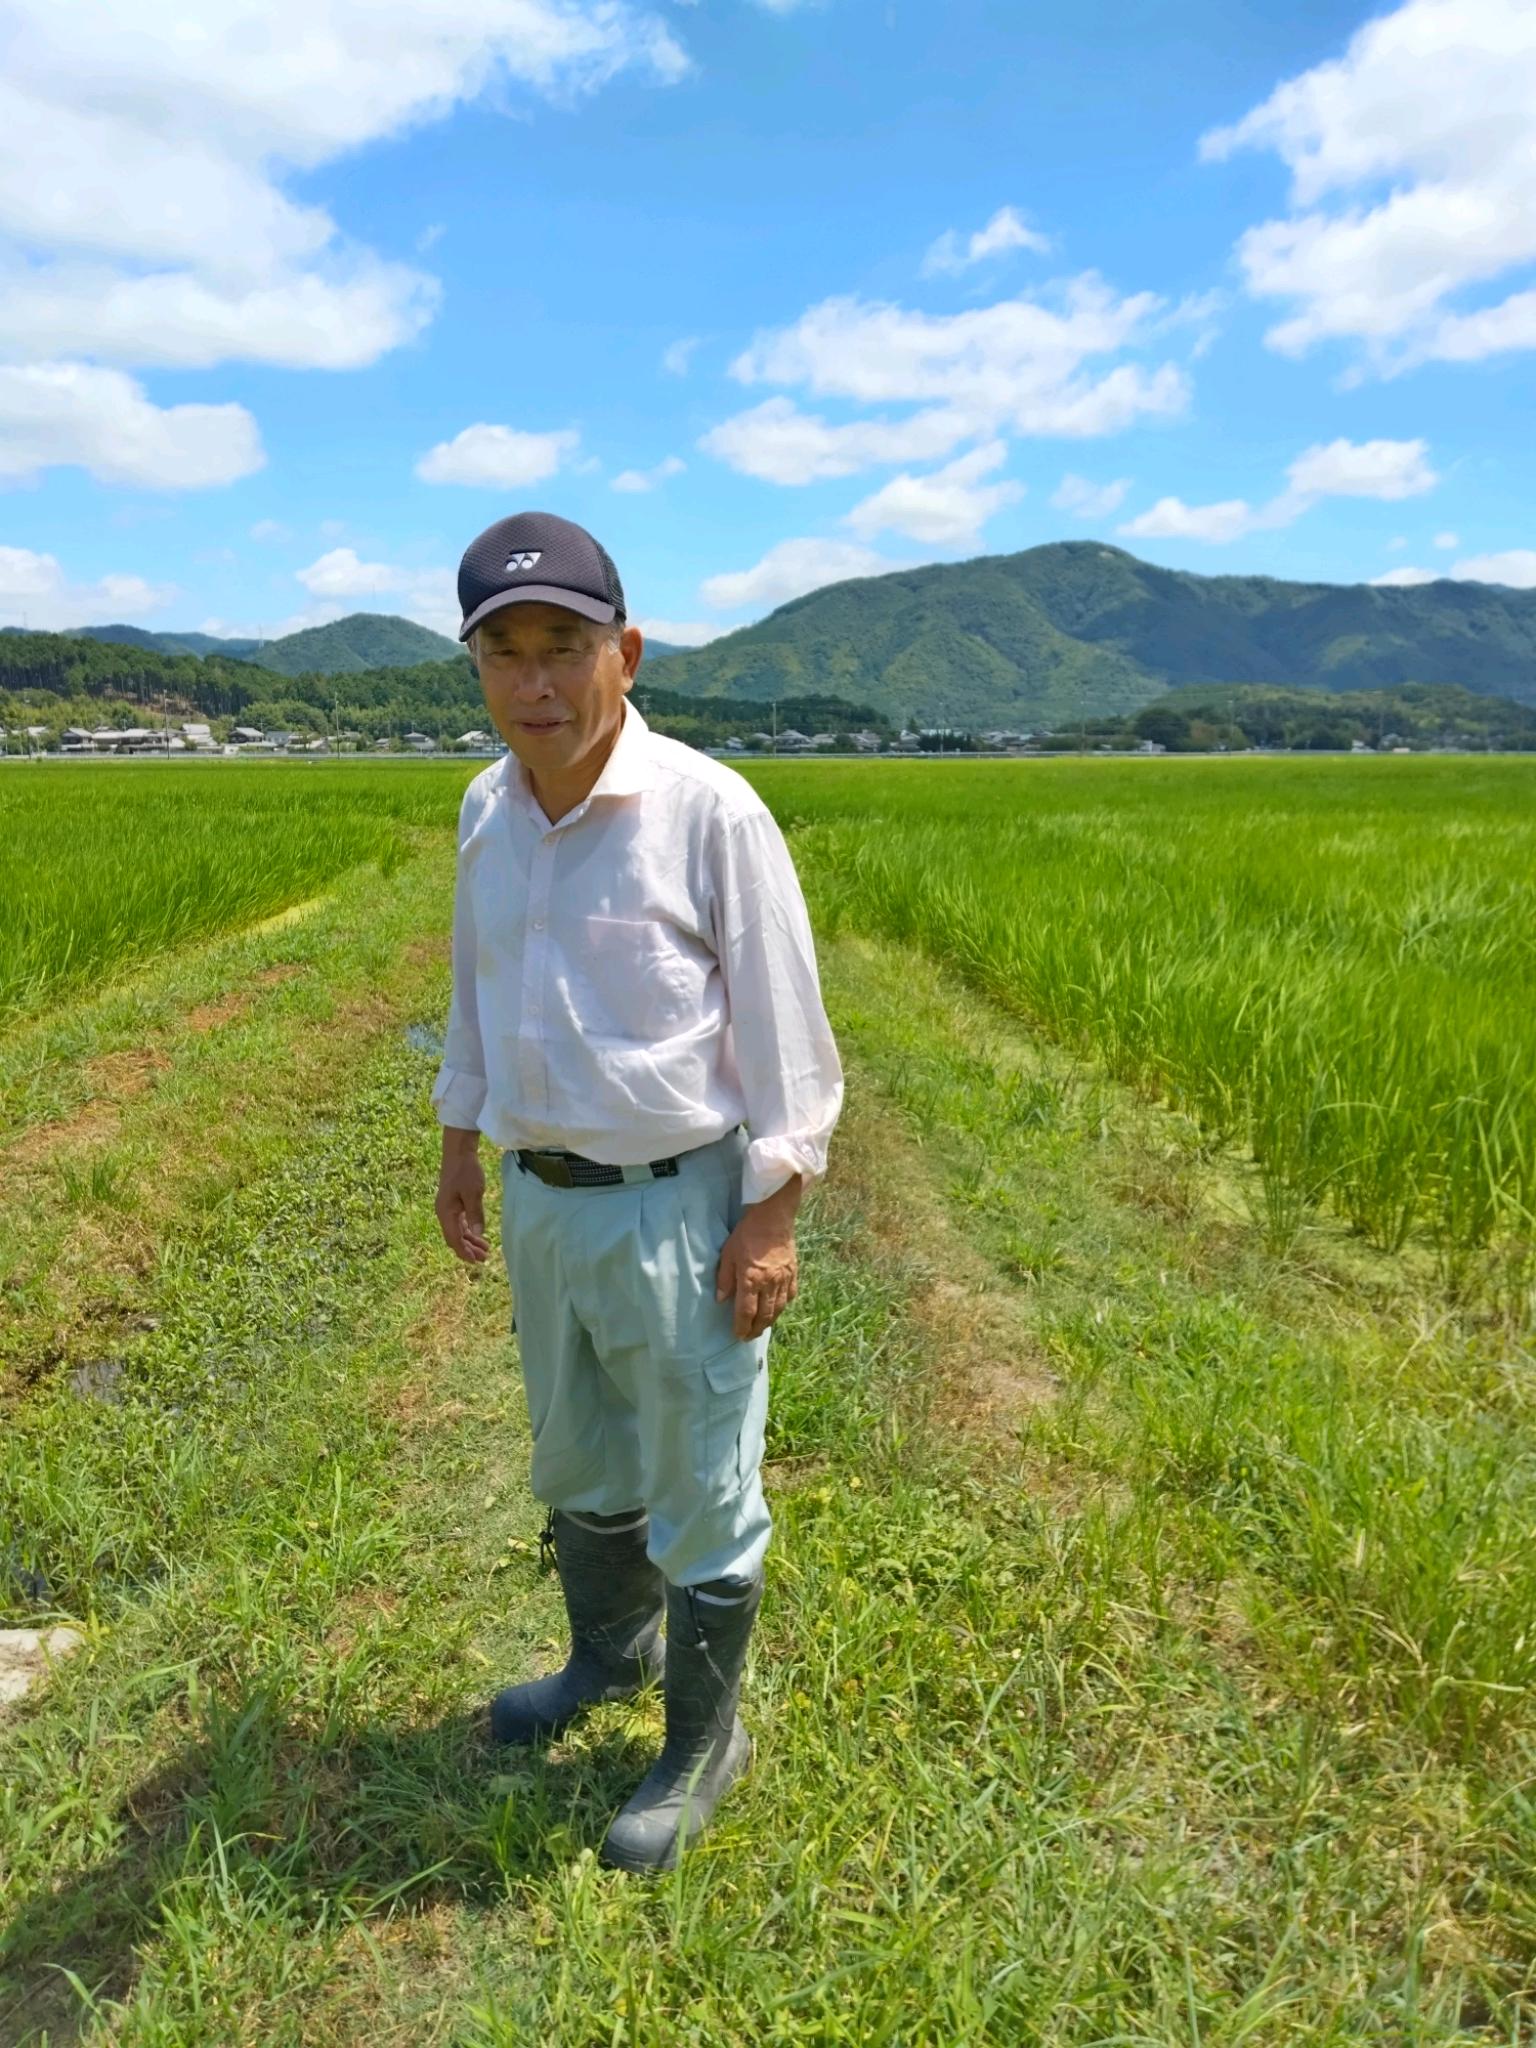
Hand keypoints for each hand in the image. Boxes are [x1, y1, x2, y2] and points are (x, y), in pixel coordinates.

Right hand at [436, 1131, 488, 1263]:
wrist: (458, 1152)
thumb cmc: (466, 1171)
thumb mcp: (473, 1192)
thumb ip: (475, 1214)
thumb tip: (478, 1234)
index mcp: (446, 1212)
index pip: (454, 1239)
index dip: (464, 1252)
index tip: (476, 1261)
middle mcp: (444, 1213)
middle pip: (454, 1238)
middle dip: (468, 1250)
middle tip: (484, 1258)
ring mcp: (447, 1208)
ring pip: (457, 1231)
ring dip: (470, 1241)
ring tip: (485, 1250)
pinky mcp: (452, 1203)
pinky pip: (459, 1223)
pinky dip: (468, 1231)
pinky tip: (478, 1234)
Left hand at [716, 1176, 801, 1339]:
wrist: (774, 1216)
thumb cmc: (747, 1233)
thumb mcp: (728, 1254)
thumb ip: (725, 1279)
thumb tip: (720, 1300)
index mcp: (751, 1280)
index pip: (746, 1312)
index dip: (742, 1326)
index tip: (738, 1335)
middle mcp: (769, 1284)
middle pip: (764, 1315)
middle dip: (756, 1329)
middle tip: (749, 1337)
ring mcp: (784, 1279)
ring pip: (779, 1308)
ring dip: (770, 1321)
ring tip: (762, 1328)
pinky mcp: (794, 1272)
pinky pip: (791, 1295)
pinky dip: (784, 1305)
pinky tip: (779, 1308)